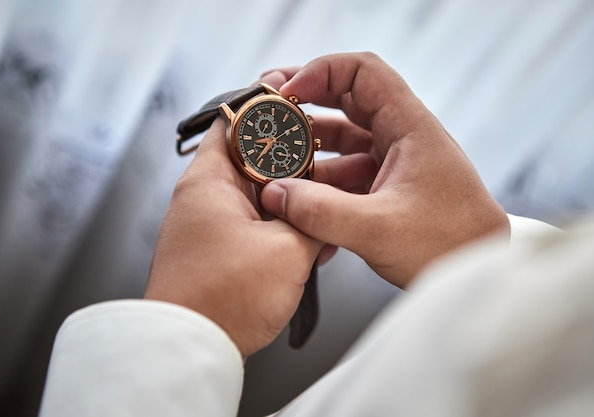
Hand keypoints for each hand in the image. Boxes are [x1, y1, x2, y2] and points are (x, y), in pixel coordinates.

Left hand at [145, 73, 321, 357]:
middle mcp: (203, 195)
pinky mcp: (215, 246)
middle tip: (330, 168)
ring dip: (293, 203)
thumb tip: (328, 206)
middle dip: (298, 165)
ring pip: (259, 194)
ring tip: (324, 215)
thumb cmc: (219, 301)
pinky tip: (307, 245)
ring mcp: (208, 221)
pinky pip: (253, 222)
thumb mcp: (287, 252)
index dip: (273, 108)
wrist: (187, 349)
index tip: (303, 107)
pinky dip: (280, 227)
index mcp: (210, 180)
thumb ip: (314, 218)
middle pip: (255, 157)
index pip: (236, 118)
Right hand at [260, 52, 509, 288]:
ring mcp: (392, 163)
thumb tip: (275, 193)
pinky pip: (344, 173)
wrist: (477, 273)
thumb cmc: (450, 245)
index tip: (287, 93)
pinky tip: (298, 201)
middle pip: (345, 100)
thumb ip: (321, 212)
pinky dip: (320, 182)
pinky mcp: (385, 188)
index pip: (363, 72)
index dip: (320, 72)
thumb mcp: (379, 229)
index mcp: (410, 128)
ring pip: (341, 141)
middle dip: (304, 103)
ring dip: (308, 149)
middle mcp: (401, 138)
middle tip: (266, 109)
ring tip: (275, 163)